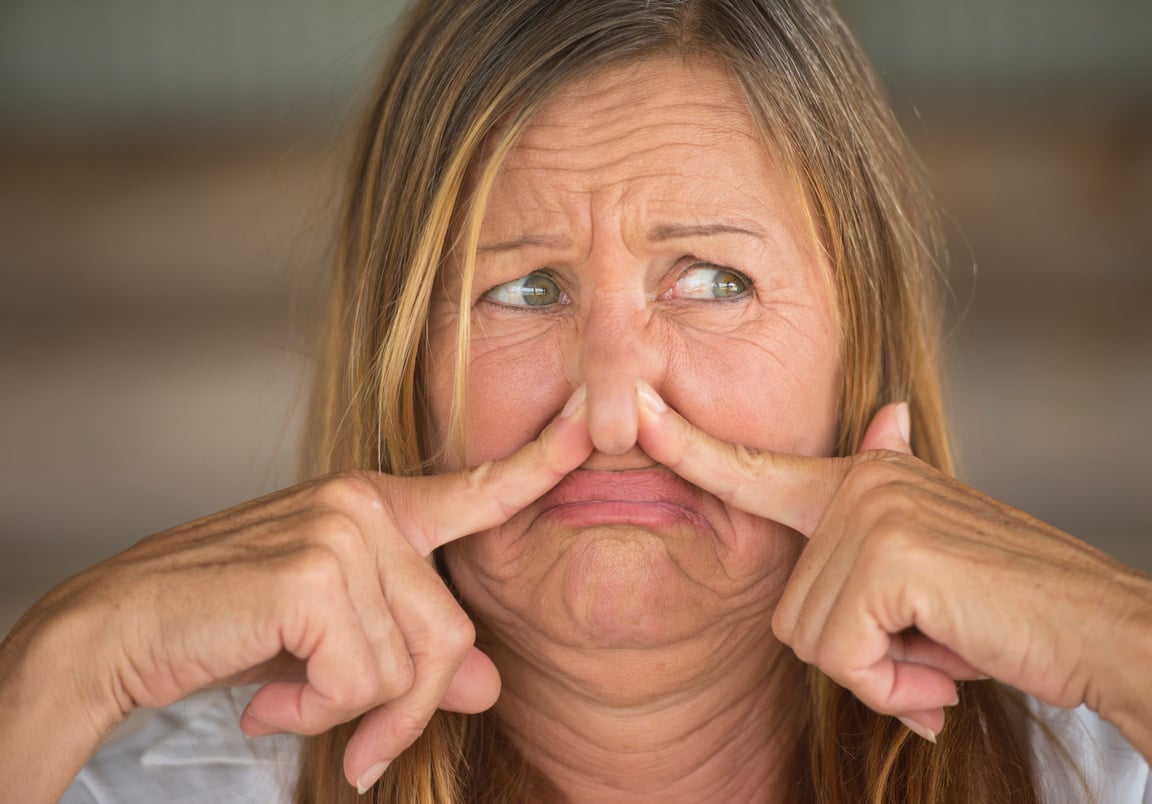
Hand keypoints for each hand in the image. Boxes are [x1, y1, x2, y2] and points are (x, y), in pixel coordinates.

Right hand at [0, 387, 590, 797]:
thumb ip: (415, 650)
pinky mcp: (317, 570)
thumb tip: (490, 686)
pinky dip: (317, 711)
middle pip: (450, 636)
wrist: (122, 629)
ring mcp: (344, 530)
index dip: (543, 462)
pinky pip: (362, 679)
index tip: (594, 426)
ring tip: (288, 699)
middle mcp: (368, 504)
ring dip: (350, 713)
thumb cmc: (230, 625)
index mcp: (379, 506)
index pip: (477, 489)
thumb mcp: (338, 641)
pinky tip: (268, 695)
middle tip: (359, 747)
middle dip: (407, 710)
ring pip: (409, 664)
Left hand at [633, 380, 1151, 738]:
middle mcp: (859, 484)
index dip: (686, 447)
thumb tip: (883, 410)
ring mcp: (871, 513)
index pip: (754, 469)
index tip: (630, 410)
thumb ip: (881, 514)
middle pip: (788, 612)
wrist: (1095, 627)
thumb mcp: (932, 555)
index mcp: (860, 484)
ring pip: (810, 640)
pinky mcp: (886, 554)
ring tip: (940, 648)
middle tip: (926, 645)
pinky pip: (841, 656)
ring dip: (878, 672)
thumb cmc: (1005, 606)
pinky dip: (891, 685)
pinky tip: (944, 663)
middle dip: (855, 655)